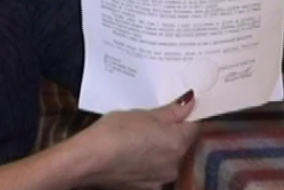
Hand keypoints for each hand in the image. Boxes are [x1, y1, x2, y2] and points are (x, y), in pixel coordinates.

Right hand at [73, 91, 199, 189]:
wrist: (89, 160)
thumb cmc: (116, 131)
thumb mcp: (144, 114)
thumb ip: (171, 111)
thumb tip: (191, 102)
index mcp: (178, 142)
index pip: (194, 126)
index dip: (186, 115)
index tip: (175, 108)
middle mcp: (175, 164)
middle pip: (182, 143)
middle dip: (172, 132)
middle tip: (151, 120)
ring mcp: (161, 178)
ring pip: (168, 157)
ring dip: (161, 148)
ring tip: (139, 137)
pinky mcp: (146, 187)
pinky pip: (155, 170)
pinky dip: (149, 162)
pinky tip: (133, 153)